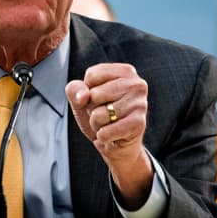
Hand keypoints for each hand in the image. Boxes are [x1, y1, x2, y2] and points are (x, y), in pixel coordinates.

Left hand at [65, 63, 152, 207]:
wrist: (115, 146)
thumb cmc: (99, 117)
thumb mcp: (81, 101)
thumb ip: (74, 90)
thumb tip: (81, 93)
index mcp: (124, 71)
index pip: (91, 75)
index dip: (85, 91)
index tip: (92, 99)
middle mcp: (137, 83)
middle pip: (95, 93)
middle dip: (91, 110)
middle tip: (101, 117)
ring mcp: (141, 103)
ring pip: (101, 112)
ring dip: (97, 125)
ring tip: (106, 126)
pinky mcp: (140, 123)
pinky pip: (108, 129)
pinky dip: (103, 137)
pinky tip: (110, 137)